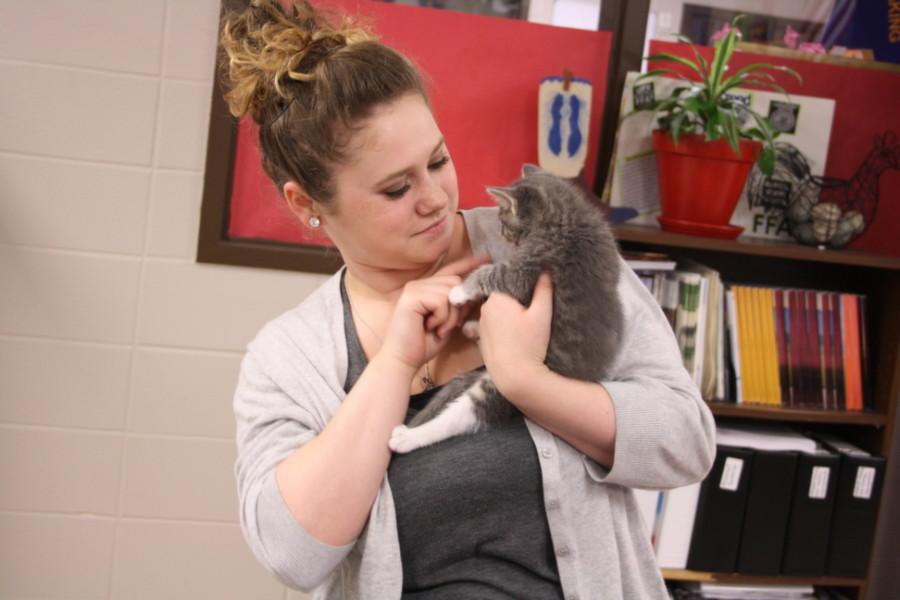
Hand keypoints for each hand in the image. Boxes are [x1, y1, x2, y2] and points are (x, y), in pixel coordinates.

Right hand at [379, 255, 489, 370]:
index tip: (486, 259)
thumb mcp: (448, 322)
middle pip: (455, 281)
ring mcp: (414, 288)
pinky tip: (431, 327)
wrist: (403, 360)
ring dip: (450, 315)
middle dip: (459, 307)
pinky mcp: (411, 296)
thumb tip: (477, 293)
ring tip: (439, 329)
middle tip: (448, 326)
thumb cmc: (424, 344)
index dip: (468, 264)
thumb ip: (459, 306)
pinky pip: (441, 300)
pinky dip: (442, 317)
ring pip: (450, 291)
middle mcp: (419, 284)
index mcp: (427, 288)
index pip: (450, 271)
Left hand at [478, 272, 552, 393]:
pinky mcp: (481, 340)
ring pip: (497, 313)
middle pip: (503, 298)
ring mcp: (480, 326)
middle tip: (532, 313)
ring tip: (524, 328)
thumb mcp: (542, 314)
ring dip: (508, 316)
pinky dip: (502, 329)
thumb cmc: (529, 344)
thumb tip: (545, 271)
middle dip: (516, 302)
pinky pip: (493, 328)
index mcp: (496, 298)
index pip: (509, 283)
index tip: (534, 297)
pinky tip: (515, 339)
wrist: (514, 377)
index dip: (523, 288)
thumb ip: (543, 290)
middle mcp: (484, 309)